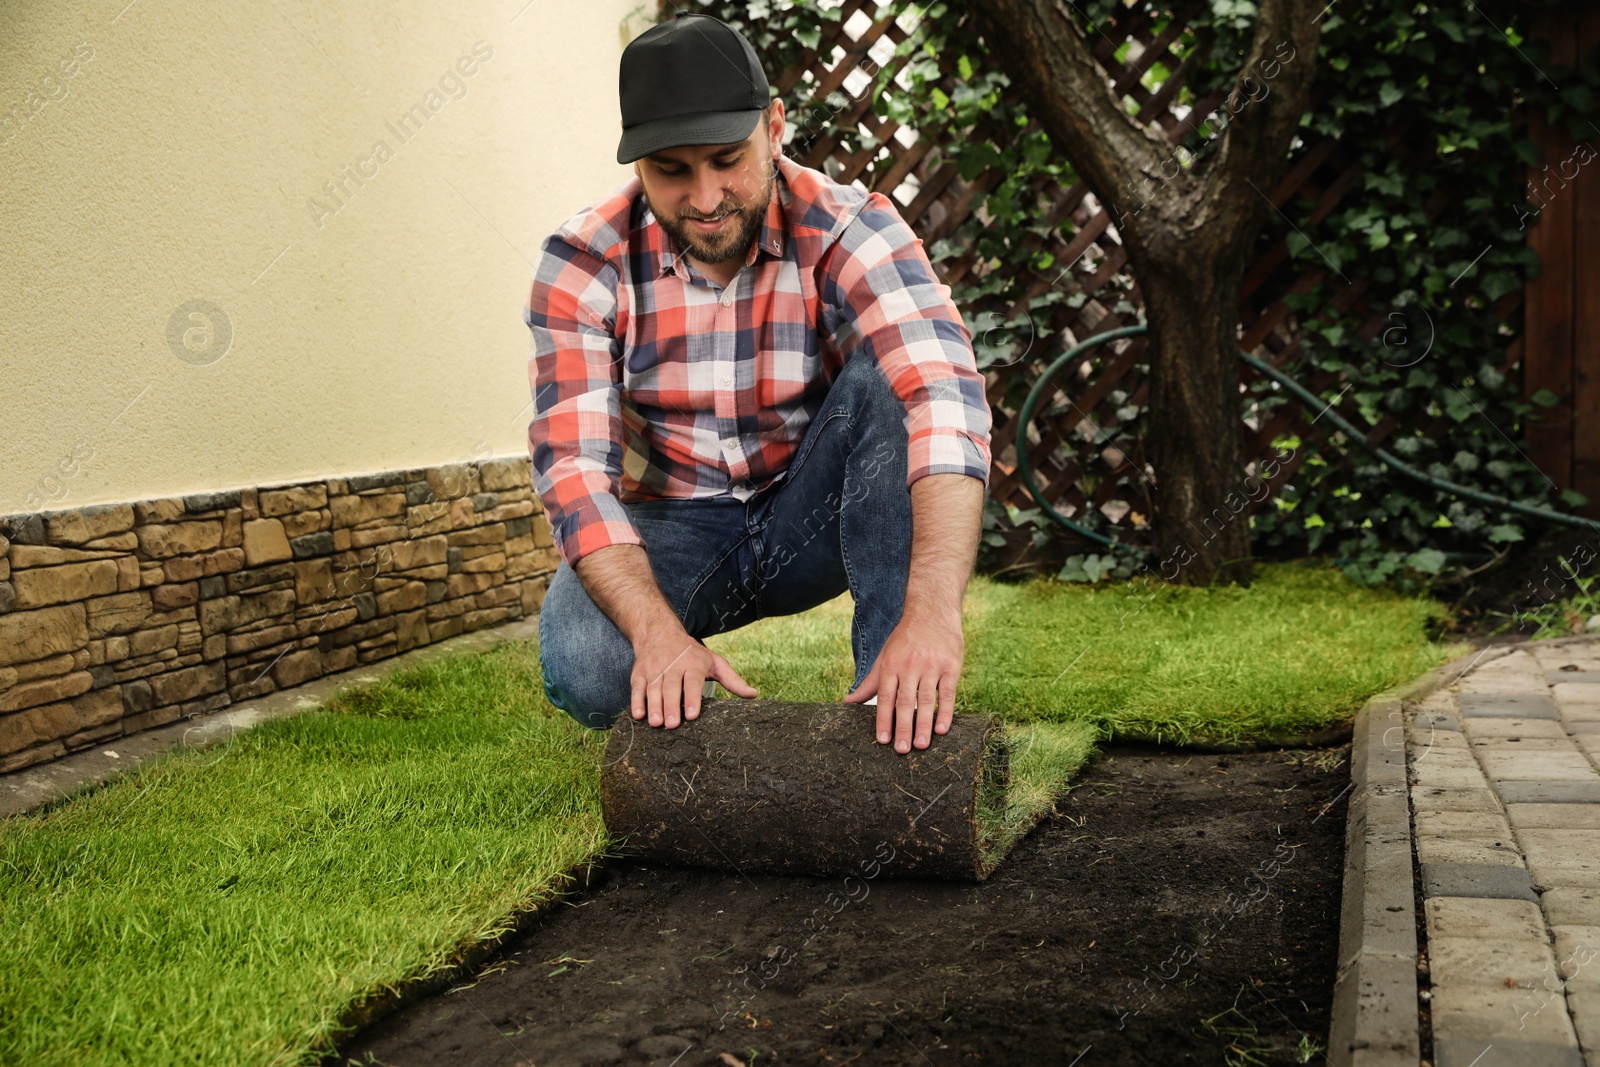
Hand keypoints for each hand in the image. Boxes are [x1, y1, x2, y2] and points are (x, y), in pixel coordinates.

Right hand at [630, 626, 757, 727]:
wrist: (660, 633)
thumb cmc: (692, 653)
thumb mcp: (715, 662)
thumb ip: (733, 680)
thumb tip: (754, 695)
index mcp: (693, 663)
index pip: (693, 681)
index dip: (692, 698)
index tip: (692, 715)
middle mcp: (673, 665)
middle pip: (671, 687)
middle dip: (671, 706)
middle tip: (672, 725)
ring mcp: (655, 669)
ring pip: (654, 689)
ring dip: (654, 706)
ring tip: (656, 723)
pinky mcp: (640, 673)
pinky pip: (637, 688)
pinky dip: (636, 701)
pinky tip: (638, 715)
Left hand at [843, 613, 962, 752]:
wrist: (932, 611)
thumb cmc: (905, 638)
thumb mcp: (884, 656)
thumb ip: (870, 682)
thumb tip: (848, 702)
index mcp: (891, 665)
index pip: (885, 697)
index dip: (883, 719)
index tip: (883, 740)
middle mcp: (910, 666)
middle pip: (905, 702)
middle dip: (902, 727)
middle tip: (902, 750)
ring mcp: (931, 666)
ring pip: (926, 700)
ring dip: (923, 724)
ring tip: (921, 746)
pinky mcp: (951, 666)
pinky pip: (947, 693)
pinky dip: (945, 711)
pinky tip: (942, 729)